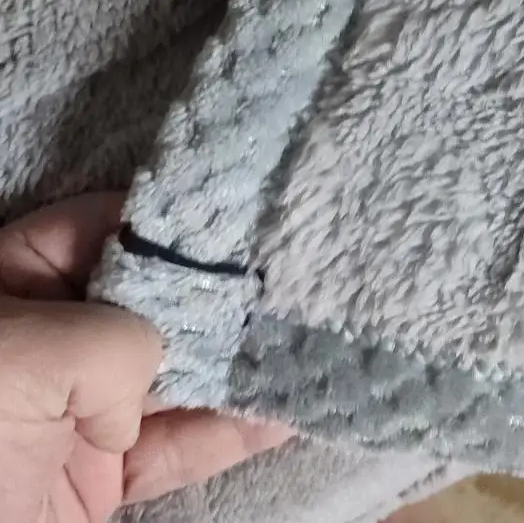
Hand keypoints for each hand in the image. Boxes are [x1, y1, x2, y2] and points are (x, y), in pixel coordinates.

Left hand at [0, 194, 292, 521]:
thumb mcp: (25, 357)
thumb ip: (115, 339)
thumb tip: (150, 382)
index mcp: (12, 284)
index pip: (110, 225)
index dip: (181, 215)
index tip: (254, 209)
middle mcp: (52, 340)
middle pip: (160, 297)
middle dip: (232, 287)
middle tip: (308, 269)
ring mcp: (78, 415)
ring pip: (182, 373)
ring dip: (250, 359)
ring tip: (321, 329)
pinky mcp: (100, 484)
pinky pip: (183, 449)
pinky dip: (240, 432)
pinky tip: (295, 405)